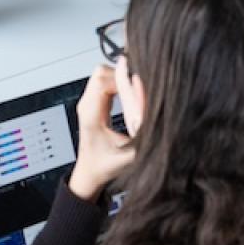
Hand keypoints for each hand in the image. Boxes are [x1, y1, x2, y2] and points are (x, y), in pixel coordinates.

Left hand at [67, 66, 134, 201]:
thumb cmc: (105, 165)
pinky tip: (130, 96)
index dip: (124, 79)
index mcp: (91, 115)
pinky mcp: (93, 102)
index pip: (102, 81)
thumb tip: (157, 109)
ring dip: (122, 79)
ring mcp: (88, 102)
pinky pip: (105, 81)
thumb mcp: (130, 154)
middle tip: (140, 89)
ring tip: (136, 94)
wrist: (90, 172)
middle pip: (102, 72)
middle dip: (125, 76)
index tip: (139, 85)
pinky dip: (120, 84)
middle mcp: (86, 105)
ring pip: (104, 73)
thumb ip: (143, 131)